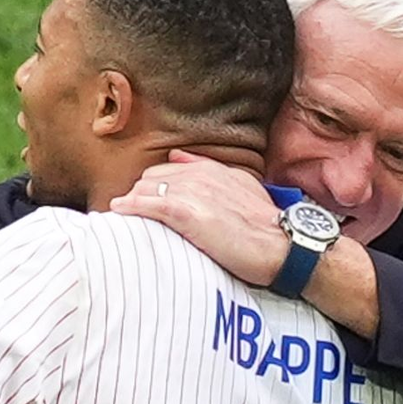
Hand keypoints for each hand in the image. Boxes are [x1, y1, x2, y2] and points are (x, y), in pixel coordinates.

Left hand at [110, 150, 287, 286]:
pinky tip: (118, 213)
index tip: (141, 201)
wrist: (285, 245)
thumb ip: (211, 173)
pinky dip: (130, 208)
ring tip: (118, 217)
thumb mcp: (243, 190)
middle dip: (138, 195)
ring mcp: (193, 193)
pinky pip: (147, 205)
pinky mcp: (187, 212)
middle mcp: (201, 176)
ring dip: (130, 203)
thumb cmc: (267, 227)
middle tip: (127, 213)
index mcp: (214, 170)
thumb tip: (178, 158)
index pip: (168, 170)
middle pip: (151, 178)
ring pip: (146, 189)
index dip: (152, 187)